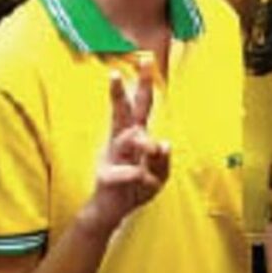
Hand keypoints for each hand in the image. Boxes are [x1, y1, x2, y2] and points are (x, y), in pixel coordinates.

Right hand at [82, 60, 170, 236]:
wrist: (109, 214)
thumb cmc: (134, 188)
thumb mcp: (157, 175)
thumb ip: (163, 161)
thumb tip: (164, 143)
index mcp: (133, 137)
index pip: (139, 106)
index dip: (142, 84)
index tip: (146, 59)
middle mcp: (121, 142)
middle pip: (126, 111)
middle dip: (131, 88)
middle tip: (137, 65)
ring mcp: (112, 157)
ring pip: (130, 139)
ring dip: (144, 143)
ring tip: (152, 148)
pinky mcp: (107, 177)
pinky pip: (130, 173)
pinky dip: (141, 178)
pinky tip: (142, 182)